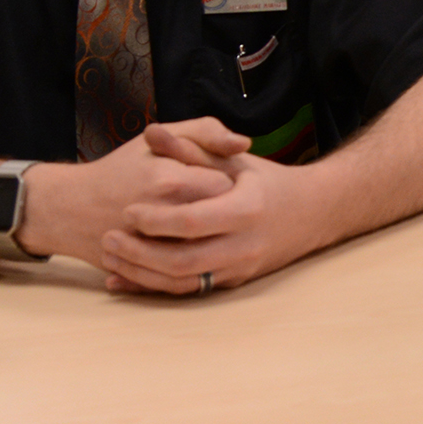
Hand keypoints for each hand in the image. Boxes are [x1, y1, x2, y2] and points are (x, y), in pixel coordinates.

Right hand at [18, 131, 233, 270]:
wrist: (68, 208)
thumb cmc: (121, 167)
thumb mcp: (161, 136)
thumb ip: (205, 132)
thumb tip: (243, 144)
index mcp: (173, 181)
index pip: (227, 188)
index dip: (232, 185)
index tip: (225, 181)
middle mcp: (165, 216)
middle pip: (220, 222)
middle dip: (223, 215)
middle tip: (218, 206)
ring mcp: (154, 249)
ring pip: (207, 256)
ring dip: (214, 243)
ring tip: (208, 227)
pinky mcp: (146, 272)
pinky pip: (185, 280)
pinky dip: (195, 269)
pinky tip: (195, 250)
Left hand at [101, 124, 325, 293]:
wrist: (312, 213)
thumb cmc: (267, 181)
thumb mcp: (233, 159)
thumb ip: (191, 147)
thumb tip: (151, 132)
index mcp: (246, 208)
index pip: (193, 222)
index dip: (156, 220)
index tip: (128, 211)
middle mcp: (245, 244)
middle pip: (183, 261)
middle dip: (140, 254)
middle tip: (109, 239)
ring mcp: (240, 268)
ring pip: (184, 283)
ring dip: (143, 275)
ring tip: (111, 259)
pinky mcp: (234, 282)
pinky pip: (190, 291)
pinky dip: (156, 288)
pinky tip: (128, 280)